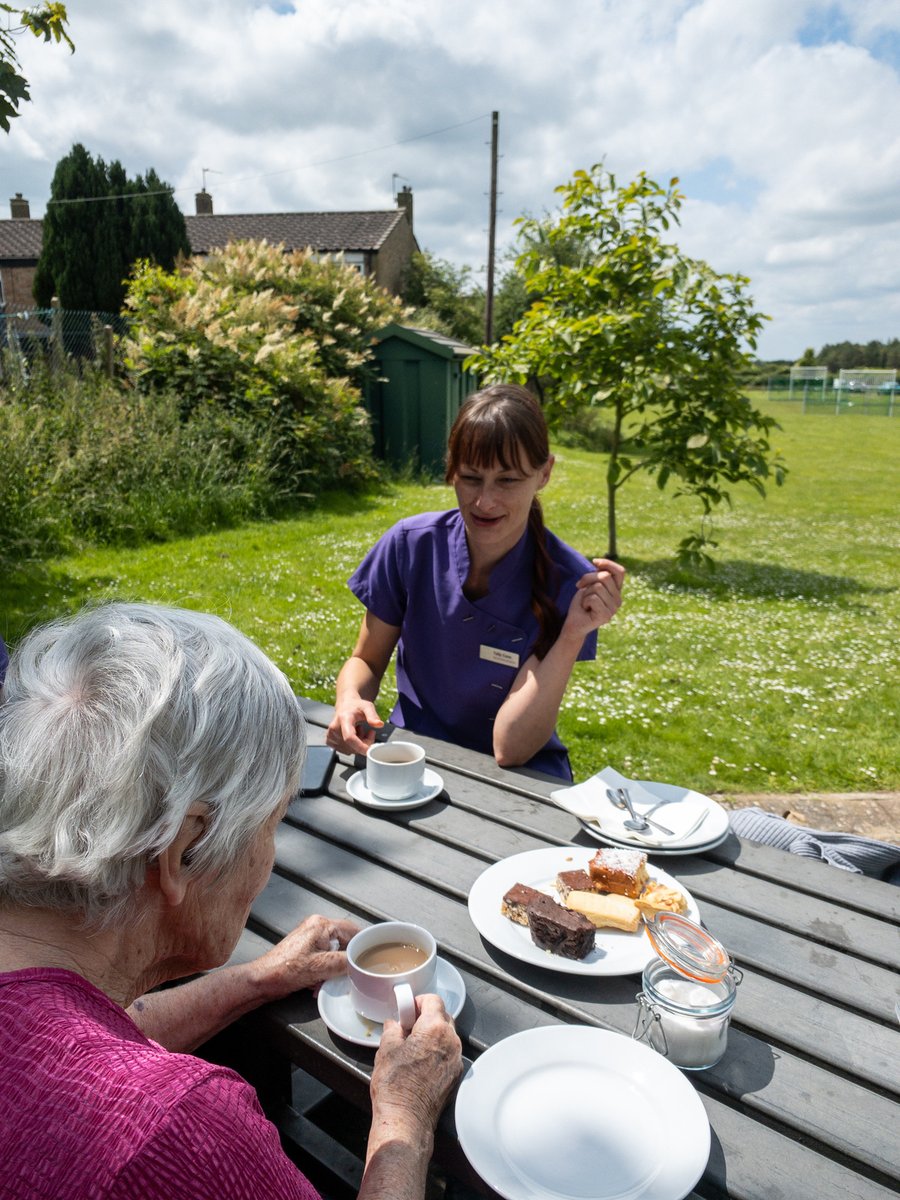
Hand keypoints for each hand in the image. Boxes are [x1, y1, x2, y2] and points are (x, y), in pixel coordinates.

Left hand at [251, 914, 358, 1000]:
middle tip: (348, 974)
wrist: (263, 980)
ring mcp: (310, 938)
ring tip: (327, 981)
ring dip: (333, 969)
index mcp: (321, 925)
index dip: (363, 945)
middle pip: (344, 942)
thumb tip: (360, 963)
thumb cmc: (286, 970)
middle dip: (345, 961)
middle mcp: (316, 927)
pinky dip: (324, 971)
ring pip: (334, 952)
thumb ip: (345, 962)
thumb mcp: (322, 967)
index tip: (370, 958)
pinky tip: (317, 983)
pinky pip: (324, 958)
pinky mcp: (305, 949)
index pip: (353, 930)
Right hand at [326, 700, 383, 755]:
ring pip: (350, 750)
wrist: (345, 705)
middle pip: (352, 745)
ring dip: (359, 744)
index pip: (349, 737)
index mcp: (344, 719)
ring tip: (360, 731)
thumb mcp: (367, 707)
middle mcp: (334, 728)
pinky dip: (352, 747)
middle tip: (370, 732)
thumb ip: (373, 715)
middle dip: (365, 743)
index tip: (370, 750)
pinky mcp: (330, 741)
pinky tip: (354, 736)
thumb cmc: (356, 706)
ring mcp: (331, 735)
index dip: (360, 746)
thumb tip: (379, 724)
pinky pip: (345, 750)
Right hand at [369, 994, 462, 1137]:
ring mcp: (456, 1060)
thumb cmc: (395, 1086)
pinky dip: (438, 1052)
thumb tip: (394, 1025)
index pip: (433, 1000)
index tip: (408, 1008)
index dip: (418, 1001)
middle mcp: (451, 1042)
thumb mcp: (386, 1050)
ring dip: (433, 1035)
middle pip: (443, 1016)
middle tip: (408, 1026)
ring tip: (412, 1047)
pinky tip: (420, 1063)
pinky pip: (449, 1054)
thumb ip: (392, 1029)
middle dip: (426, 1017)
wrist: (406, 1121)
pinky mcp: (455, 1076)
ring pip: (447, 1036)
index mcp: (435, 1029)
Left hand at [568, 557, 624, 633]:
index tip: (594, 562)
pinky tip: (586, 609)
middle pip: (605, 577)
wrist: (573, 623)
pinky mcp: (606, 616)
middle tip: (581, 588)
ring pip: (597, 587)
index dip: (608, 563)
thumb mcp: (589, 585)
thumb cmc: (581, 603)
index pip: (620, 572)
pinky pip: (593, 598)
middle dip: (588, 578)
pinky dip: (584, 601)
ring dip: (585, 593)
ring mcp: (613, 609)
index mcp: (616, 591)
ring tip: (585, 602)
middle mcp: (618, 600)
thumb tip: (598, 562)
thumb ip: (597, 576)